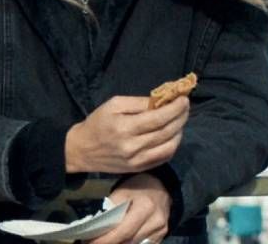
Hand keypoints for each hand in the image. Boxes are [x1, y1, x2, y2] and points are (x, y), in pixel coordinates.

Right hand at [65, 96, 187, 173]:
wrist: (82, 150)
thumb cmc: (97, 123)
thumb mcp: (112, 105)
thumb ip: (138, 102)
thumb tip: (162, 102)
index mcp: (124, 127)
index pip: (158, 118)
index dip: (175, 109)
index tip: (184, 100)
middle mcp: (133, 146)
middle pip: (167, 131)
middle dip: (181, 117)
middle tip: (185, 107)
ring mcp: (138, 160)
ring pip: (170, 146)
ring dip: (179, 132)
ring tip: (179, 121)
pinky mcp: (139, 168)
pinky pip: (164, 157)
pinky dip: (173, 145)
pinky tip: (171, 136)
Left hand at [86, 173, 171, 243]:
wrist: (160, 186)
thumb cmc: (138, 187)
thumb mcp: (121, 192)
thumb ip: (111, 207)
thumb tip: (98, 224)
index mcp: (145, 208)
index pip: (124, 230)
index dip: (107, 240)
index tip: (91, 242)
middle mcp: (156, 222)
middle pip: (130, 241)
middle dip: (110, 243)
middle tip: (93, 243)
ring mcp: (161, 231)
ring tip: (103, 242)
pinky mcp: (161, 235)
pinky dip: (128, 243)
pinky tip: (117, 241)